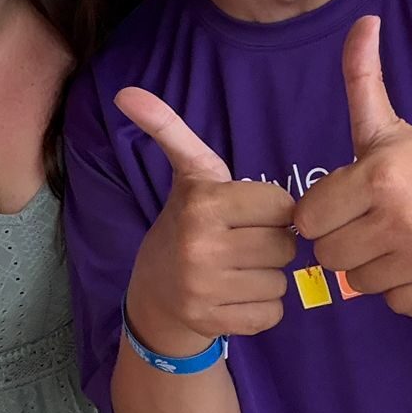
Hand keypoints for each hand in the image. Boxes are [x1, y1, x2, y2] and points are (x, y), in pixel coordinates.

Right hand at [117, 88, 295, 351]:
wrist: (155, 292)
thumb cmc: (185, 223)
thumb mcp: (187, 173)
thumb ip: (169, 129)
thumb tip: (126, 90)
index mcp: (203, 203)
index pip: (282, 205)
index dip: (271, 209)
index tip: (246, 213)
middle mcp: (202, 246)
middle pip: (285, 245)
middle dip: (271, 243)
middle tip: (242, 243)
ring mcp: (205, 288)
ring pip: (281, 281)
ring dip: (268, 277)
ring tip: (237, 270)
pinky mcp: (214, 322)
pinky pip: (273, 314)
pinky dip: (262, 308)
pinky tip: (235, 296)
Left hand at [294, 17, 411, 316]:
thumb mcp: (388, 125)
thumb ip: (362, 78)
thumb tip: (362, 20)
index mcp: (377, 176)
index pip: (308, 220)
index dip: (323, 212)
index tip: (347, 202)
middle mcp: (399, 217)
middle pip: (327, 256)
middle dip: (343, 241)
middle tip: (371, 223)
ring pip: (358, 283)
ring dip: (371, 267)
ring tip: (398, 240)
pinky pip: (394, 305)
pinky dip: (403, 290)